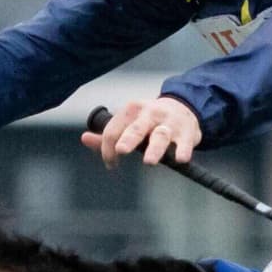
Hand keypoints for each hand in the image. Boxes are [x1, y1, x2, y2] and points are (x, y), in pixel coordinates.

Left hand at [83, 96, 202, 168]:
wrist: (184, 107)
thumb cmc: (150, 120)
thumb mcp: (129, 122)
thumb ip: (108, 134)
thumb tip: (84, 139)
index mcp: (132, 110)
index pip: (114, 130)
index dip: (108, 149)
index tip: (111, 164)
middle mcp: (150, 113)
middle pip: (137, 128)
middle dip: (128, 139)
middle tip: (121, 150)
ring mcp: (169, 122)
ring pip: (161, 135)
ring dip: (154, 149)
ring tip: (149, 162)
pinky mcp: (187, 132)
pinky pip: (185, 143)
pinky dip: (183, 150)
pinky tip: (180, 158)